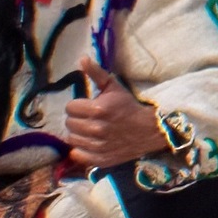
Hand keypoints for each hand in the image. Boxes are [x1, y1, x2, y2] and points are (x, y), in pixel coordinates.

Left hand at [49, 76, 167, 170]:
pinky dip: (81, 149)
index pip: (70, 107)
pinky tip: (90, 143)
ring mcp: (97, 146)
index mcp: (97, 109)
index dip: (77, 105)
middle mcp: (95, 128)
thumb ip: (96, 73)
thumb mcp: (113, 87)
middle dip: (76, 119)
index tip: (86, 106)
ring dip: (78, 133)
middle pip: (69, 123)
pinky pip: (77, 155)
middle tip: (88, 118)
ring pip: (71, 138)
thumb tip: (81, 58)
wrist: (148, 130)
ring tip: (89, 130)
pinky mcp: (99, 159)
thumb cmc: (128, 106)